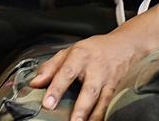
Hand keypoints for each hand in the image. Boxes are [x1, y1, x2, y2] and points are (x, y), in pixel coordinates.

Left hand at [29, 30, 146, 120]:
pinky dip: (103, 115)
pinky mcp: (117, 89)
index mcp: (79, 56)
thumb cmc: (92, 50)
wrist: (123, 45)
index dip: (56, 88)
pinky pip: (109, 104)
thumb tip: (35, 83)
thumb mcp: (69, 51)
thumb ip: (50, 67)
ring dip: (92, 116)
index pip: (66, 72)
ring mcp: (108, 80)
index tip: (47, 103)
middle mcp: (95, 68)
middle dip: (80, 107)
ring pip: (102, 100)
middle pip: (88, 89)